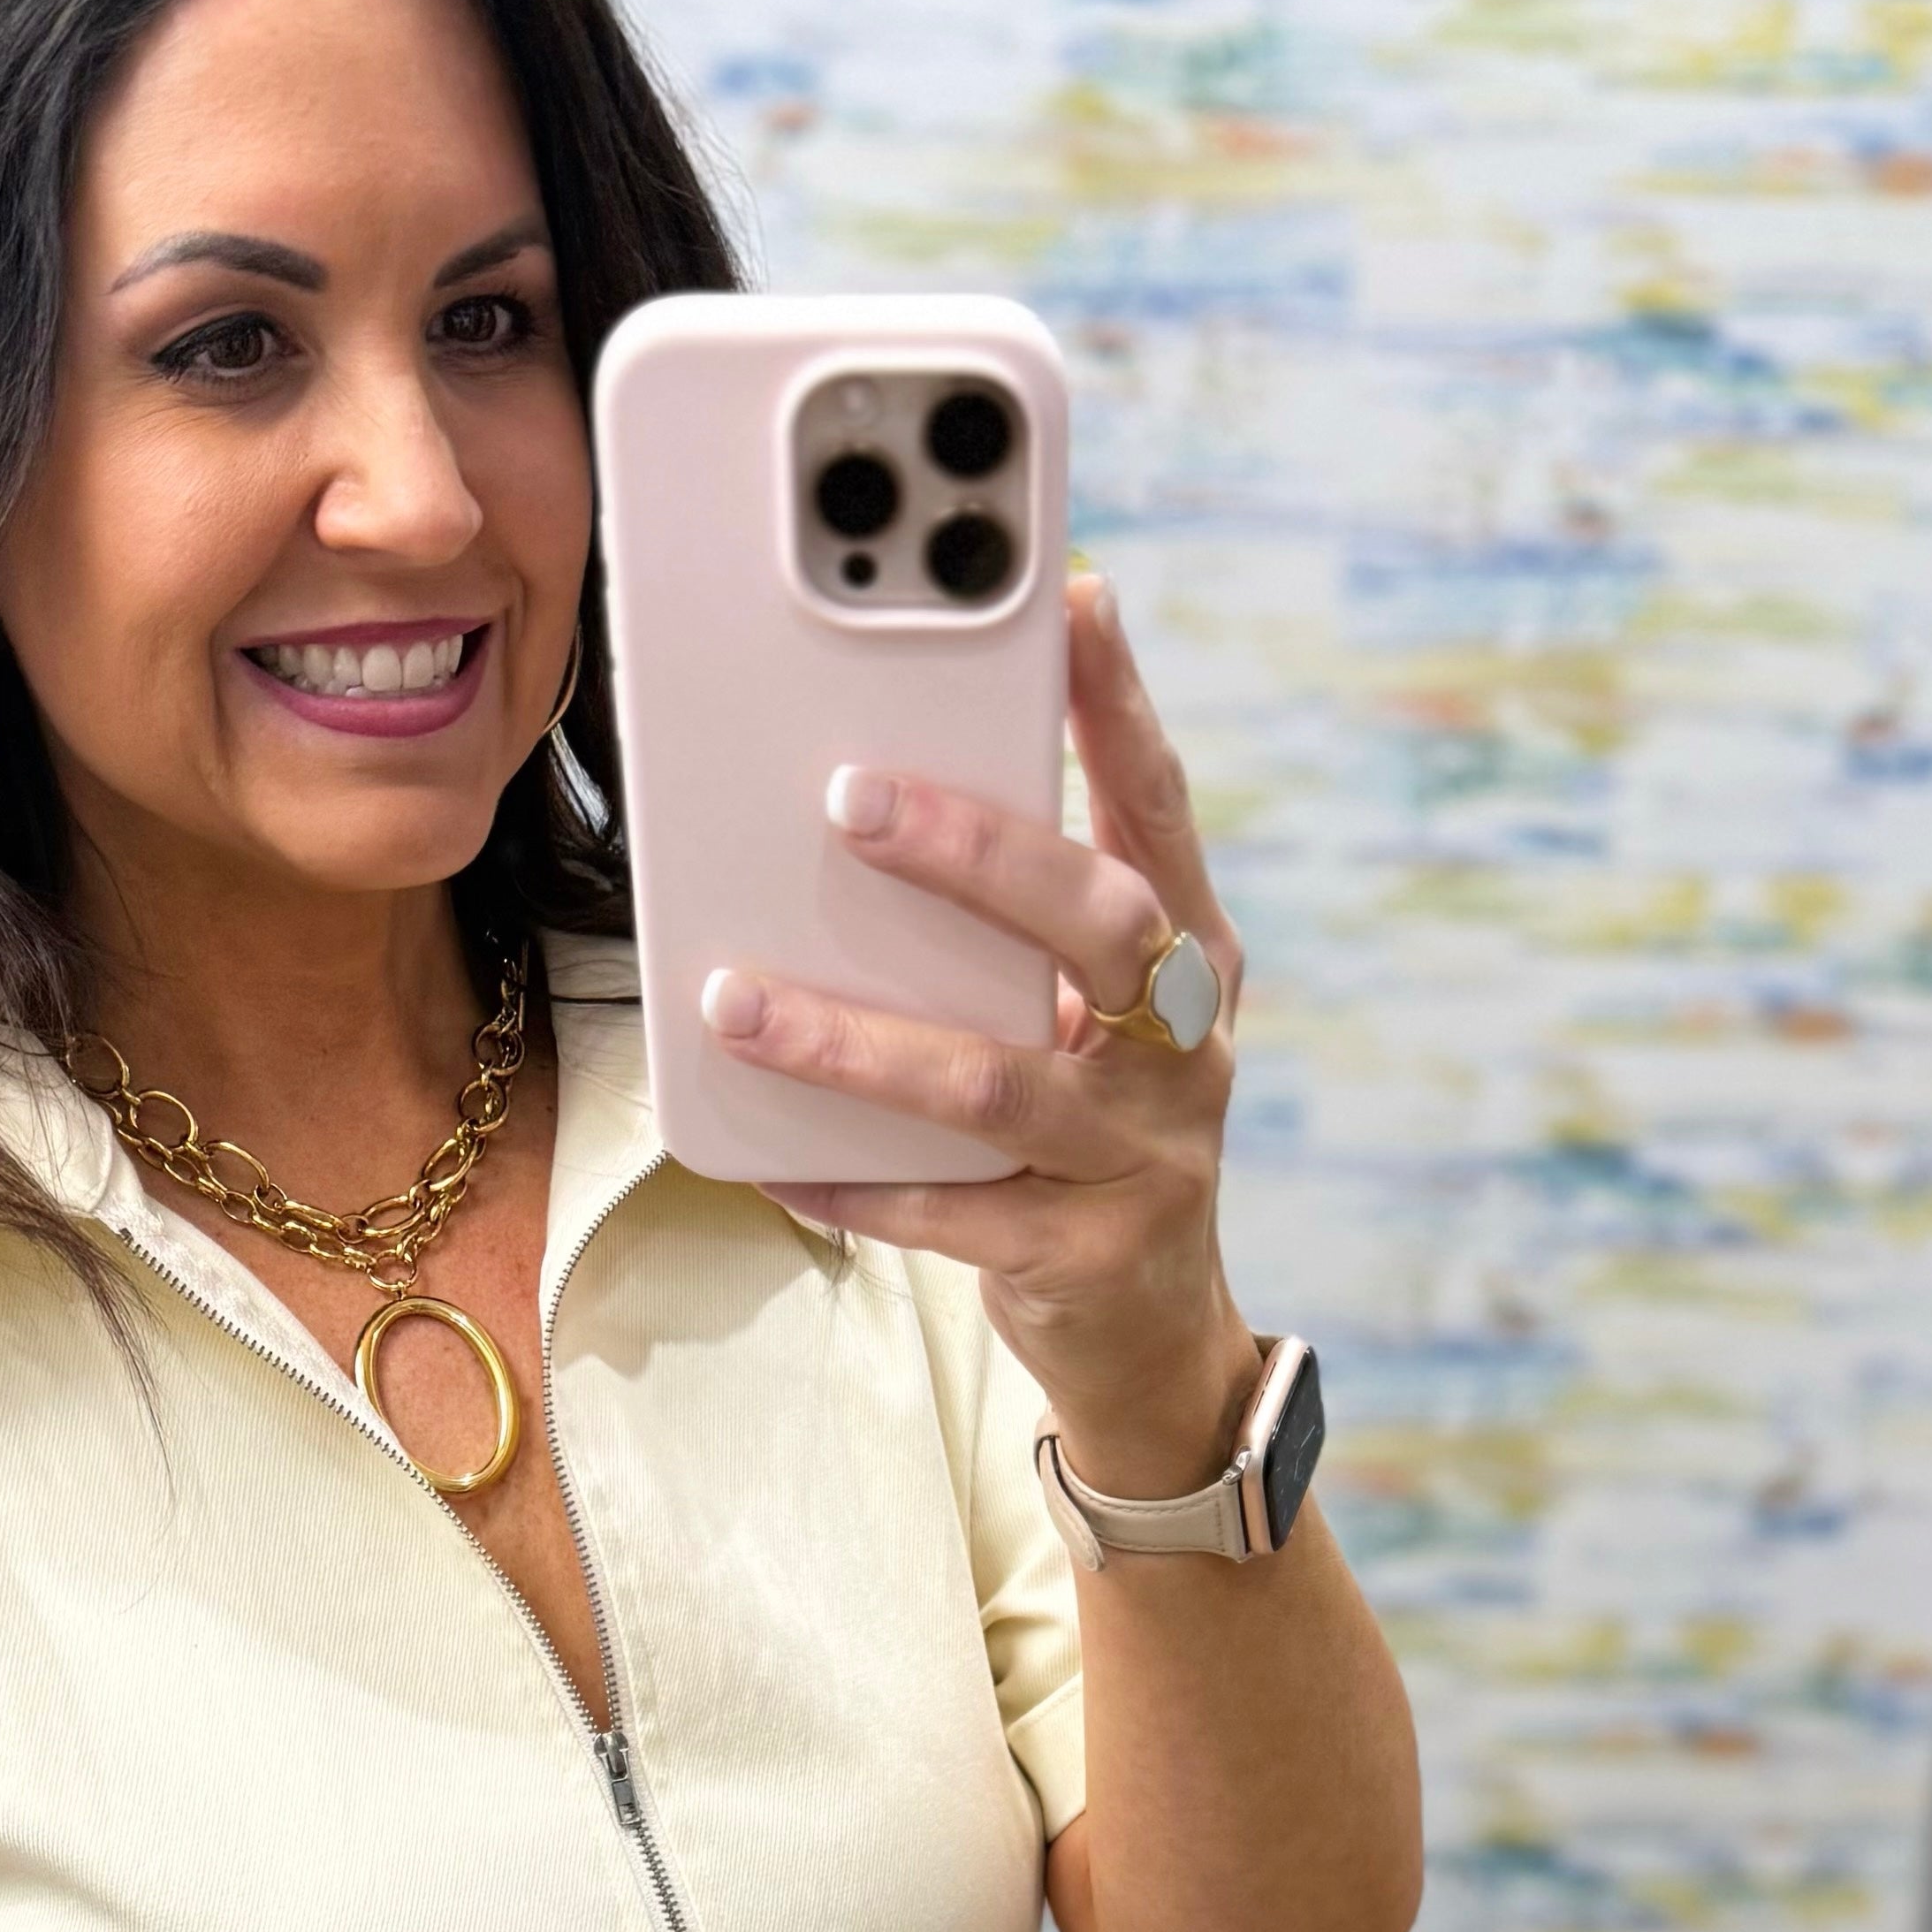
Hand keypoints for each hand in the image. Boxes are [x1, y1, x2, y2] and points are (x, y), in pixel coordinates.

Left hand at [695, 571, 1261, 1497]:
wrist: (1151, 1335)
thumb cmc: (1090, 1135)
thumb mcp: (1083, 1017)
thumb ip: (1018, 927)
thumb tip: (870, 795)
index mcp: (1194, 960)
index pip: (1159, 809)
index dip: (1120, 705)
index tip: (1071, 597)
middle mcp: (1188, 1050)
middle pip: (1101, 925)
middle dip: (978, 853)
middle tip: (849, 799)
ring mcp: (1145, 1159)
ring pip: (997, 1082)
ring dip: (857, 1040)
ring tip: (738, 1000)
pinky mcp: (1082, 1258)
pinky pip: (949, 1216)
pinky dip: (853, 1181)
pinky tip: (771, 1157)